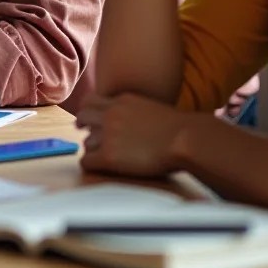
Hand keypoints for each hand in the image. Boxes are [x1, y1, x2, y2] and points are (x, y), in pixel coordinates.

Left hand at [75, 92, 191, 178]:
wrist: (185, 139)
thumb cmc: (180, 129)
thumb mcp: (152, 108)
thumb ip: (135, 111)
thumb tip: (132, 122)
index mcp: (122, 101)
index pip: (91, 100)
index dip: (89, 111)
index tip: (92, 120)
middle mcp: (111, 114)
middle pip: (82, 117)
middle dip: (83, 126)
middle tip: (87, 134)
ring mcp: (108, 134)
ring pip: (86, 141)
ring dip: (93, 148)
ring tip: (105, 155)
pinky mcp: (109, 155)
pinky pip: (86, 160)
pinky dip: (91, 164)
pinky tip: (100, 167)